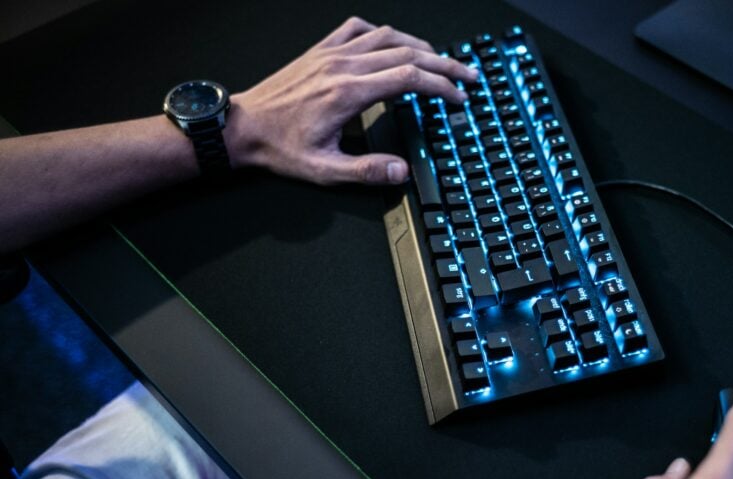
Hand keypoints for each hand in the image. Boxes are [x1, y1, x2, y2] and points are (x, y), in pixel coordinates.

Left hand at [224, 17, 476, 184]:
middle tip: (467, 77)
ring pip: (387, 36)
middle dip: (444, 65)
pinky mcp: (320, 51)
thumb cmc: (279, 147)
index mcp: (348, 94)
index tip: (458, 99)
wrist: (242, 127)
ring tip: (441, 60)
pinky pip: (357, 28)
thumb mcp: (325, 171)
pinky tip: (392, 43)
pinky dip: (382, 33)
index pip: (409, 78)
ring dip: (420, 45)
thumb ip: (367, 171)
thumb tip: (402, 171)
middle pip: (408, 53)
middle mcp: (342, 66)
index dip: (441, 88)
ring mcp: (331, 54)